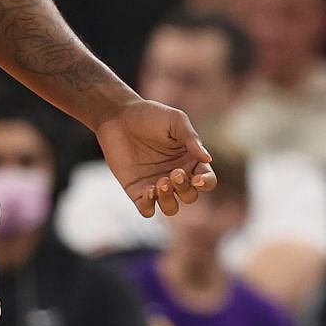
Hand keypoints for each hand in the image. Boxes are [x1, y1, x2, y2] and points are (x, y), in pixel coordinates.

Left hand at [96, 97, 216, 217]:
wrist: (118, 117)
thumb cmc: (150, 115)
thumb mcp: (175, 120)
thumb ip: (191, 138)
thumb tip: (208, 159)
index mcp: (190, 160)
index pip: (207, 180)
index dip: (206, 183)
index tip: (198, 178)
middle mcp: (175, 176)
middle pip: (190, 196)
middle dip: (185, 188)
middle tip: (173, 173)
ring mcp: (156, 185)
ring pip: (171, 208)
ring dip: (169, 200)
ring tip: (160, 183)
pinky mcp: (137, 191)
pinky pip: (147, 209)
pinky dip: (150, 206)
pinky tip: (148, 190)